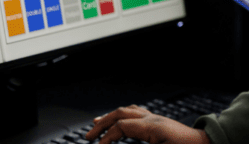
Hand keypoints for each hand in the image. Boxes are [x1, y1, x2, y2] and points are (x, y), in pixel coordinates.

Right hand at [84, 105, 210, 143]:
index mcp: (152, 126)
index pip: (121, 126)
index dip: (106, 137)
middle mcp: (153, 118)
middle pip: (121, 114)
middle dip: (103, 124)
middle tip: (89, 136)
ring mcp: (157, 118)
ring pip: (128, 111)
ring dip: (111, 117)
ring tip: (98, 123)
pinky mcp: (160, 122)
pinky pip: (137, 113)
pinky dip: (124, 116)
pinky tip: (120, 120)